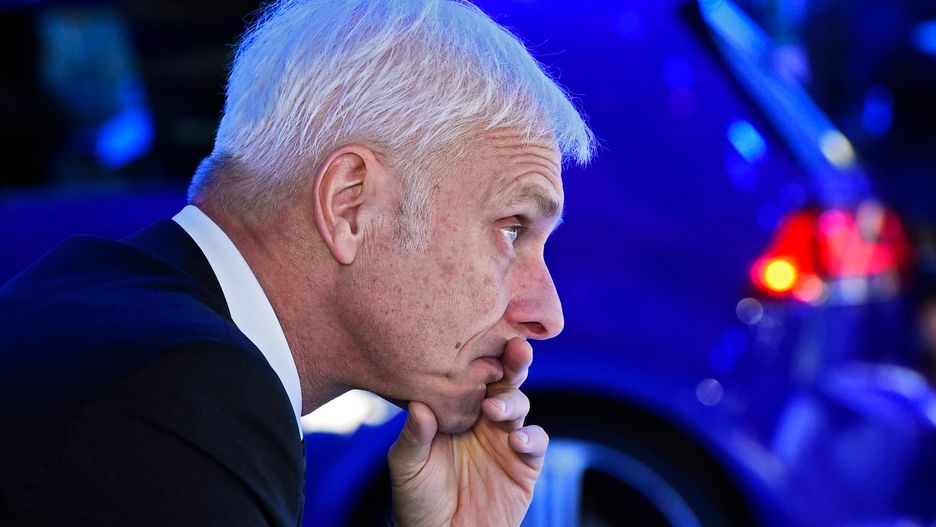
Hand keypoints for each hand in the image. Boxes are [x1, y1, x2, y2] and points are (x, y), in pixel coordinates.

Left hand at [387, 337, 547, 526]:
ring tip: (494, 410)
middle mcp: (484, 417)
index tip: (480, 336)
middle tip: (515, 348)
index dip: (479, 355)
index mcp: (456, 409)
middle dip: (512, 361)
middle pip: (504, 379)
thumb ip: (414, 436)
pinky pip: (537, 441)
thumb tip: (418, 405)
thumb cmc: (417, 499)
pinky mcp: (525, 465)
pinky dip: (531, 437)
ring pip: (520, 404)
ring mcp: (506, 439)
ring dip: (512, 400)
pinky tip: (515, 441)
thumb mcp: (407, 467)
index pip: (471, 374)